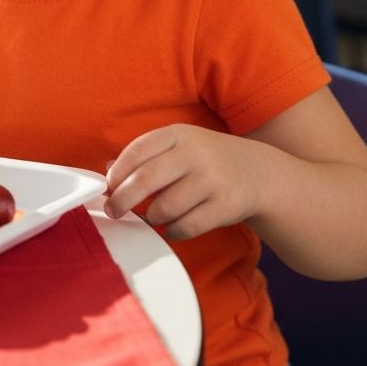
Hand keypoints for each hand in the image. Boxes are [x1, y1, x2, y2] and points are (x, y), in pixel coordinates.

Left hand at [104, 124, 268, 240]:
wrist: (259, 172)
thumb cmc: (208, 160)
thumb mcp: (180, 145)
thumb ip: (147, 155)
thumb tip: (108, 171)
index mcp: (178, 134)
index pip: (137, 151)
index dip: (117, 173)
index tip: (107, 188)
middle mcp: (195, 153)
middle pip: (145, 180)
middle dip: (122, 200)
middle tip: (113, 211)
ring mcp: (212, 179)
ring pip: (165, 208)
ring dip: (152, 217)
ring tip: (153, 216)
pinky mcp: (226, 206)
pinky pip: (187, 227)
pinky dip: (173, 231)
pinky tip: (173, 226)